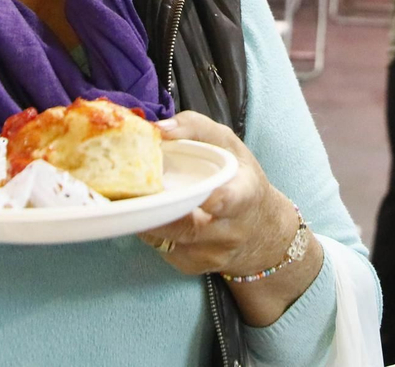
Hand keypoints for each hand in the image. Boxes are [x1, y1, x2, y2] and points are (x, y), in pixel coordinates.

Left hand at [137, 112, 299, 278]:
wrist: (262, 231)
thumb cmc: (241, 179)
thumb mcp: (229, 145)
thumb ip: (196, 128)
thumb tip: (158, 129)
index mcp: (244, 194)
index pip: (229, 200)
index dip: (211, 200)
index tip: (195, 193)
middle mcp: (230, 230)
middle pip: (187, 226)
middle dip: (157, 210)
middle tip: (133, 191)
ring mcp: (211, 253)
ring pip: (166, 238)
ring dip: (146, 218)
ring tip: (136, 197)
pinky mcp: (192, 266)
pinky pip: (160, 248)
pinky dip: (149, 230)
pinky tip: (151, 214)